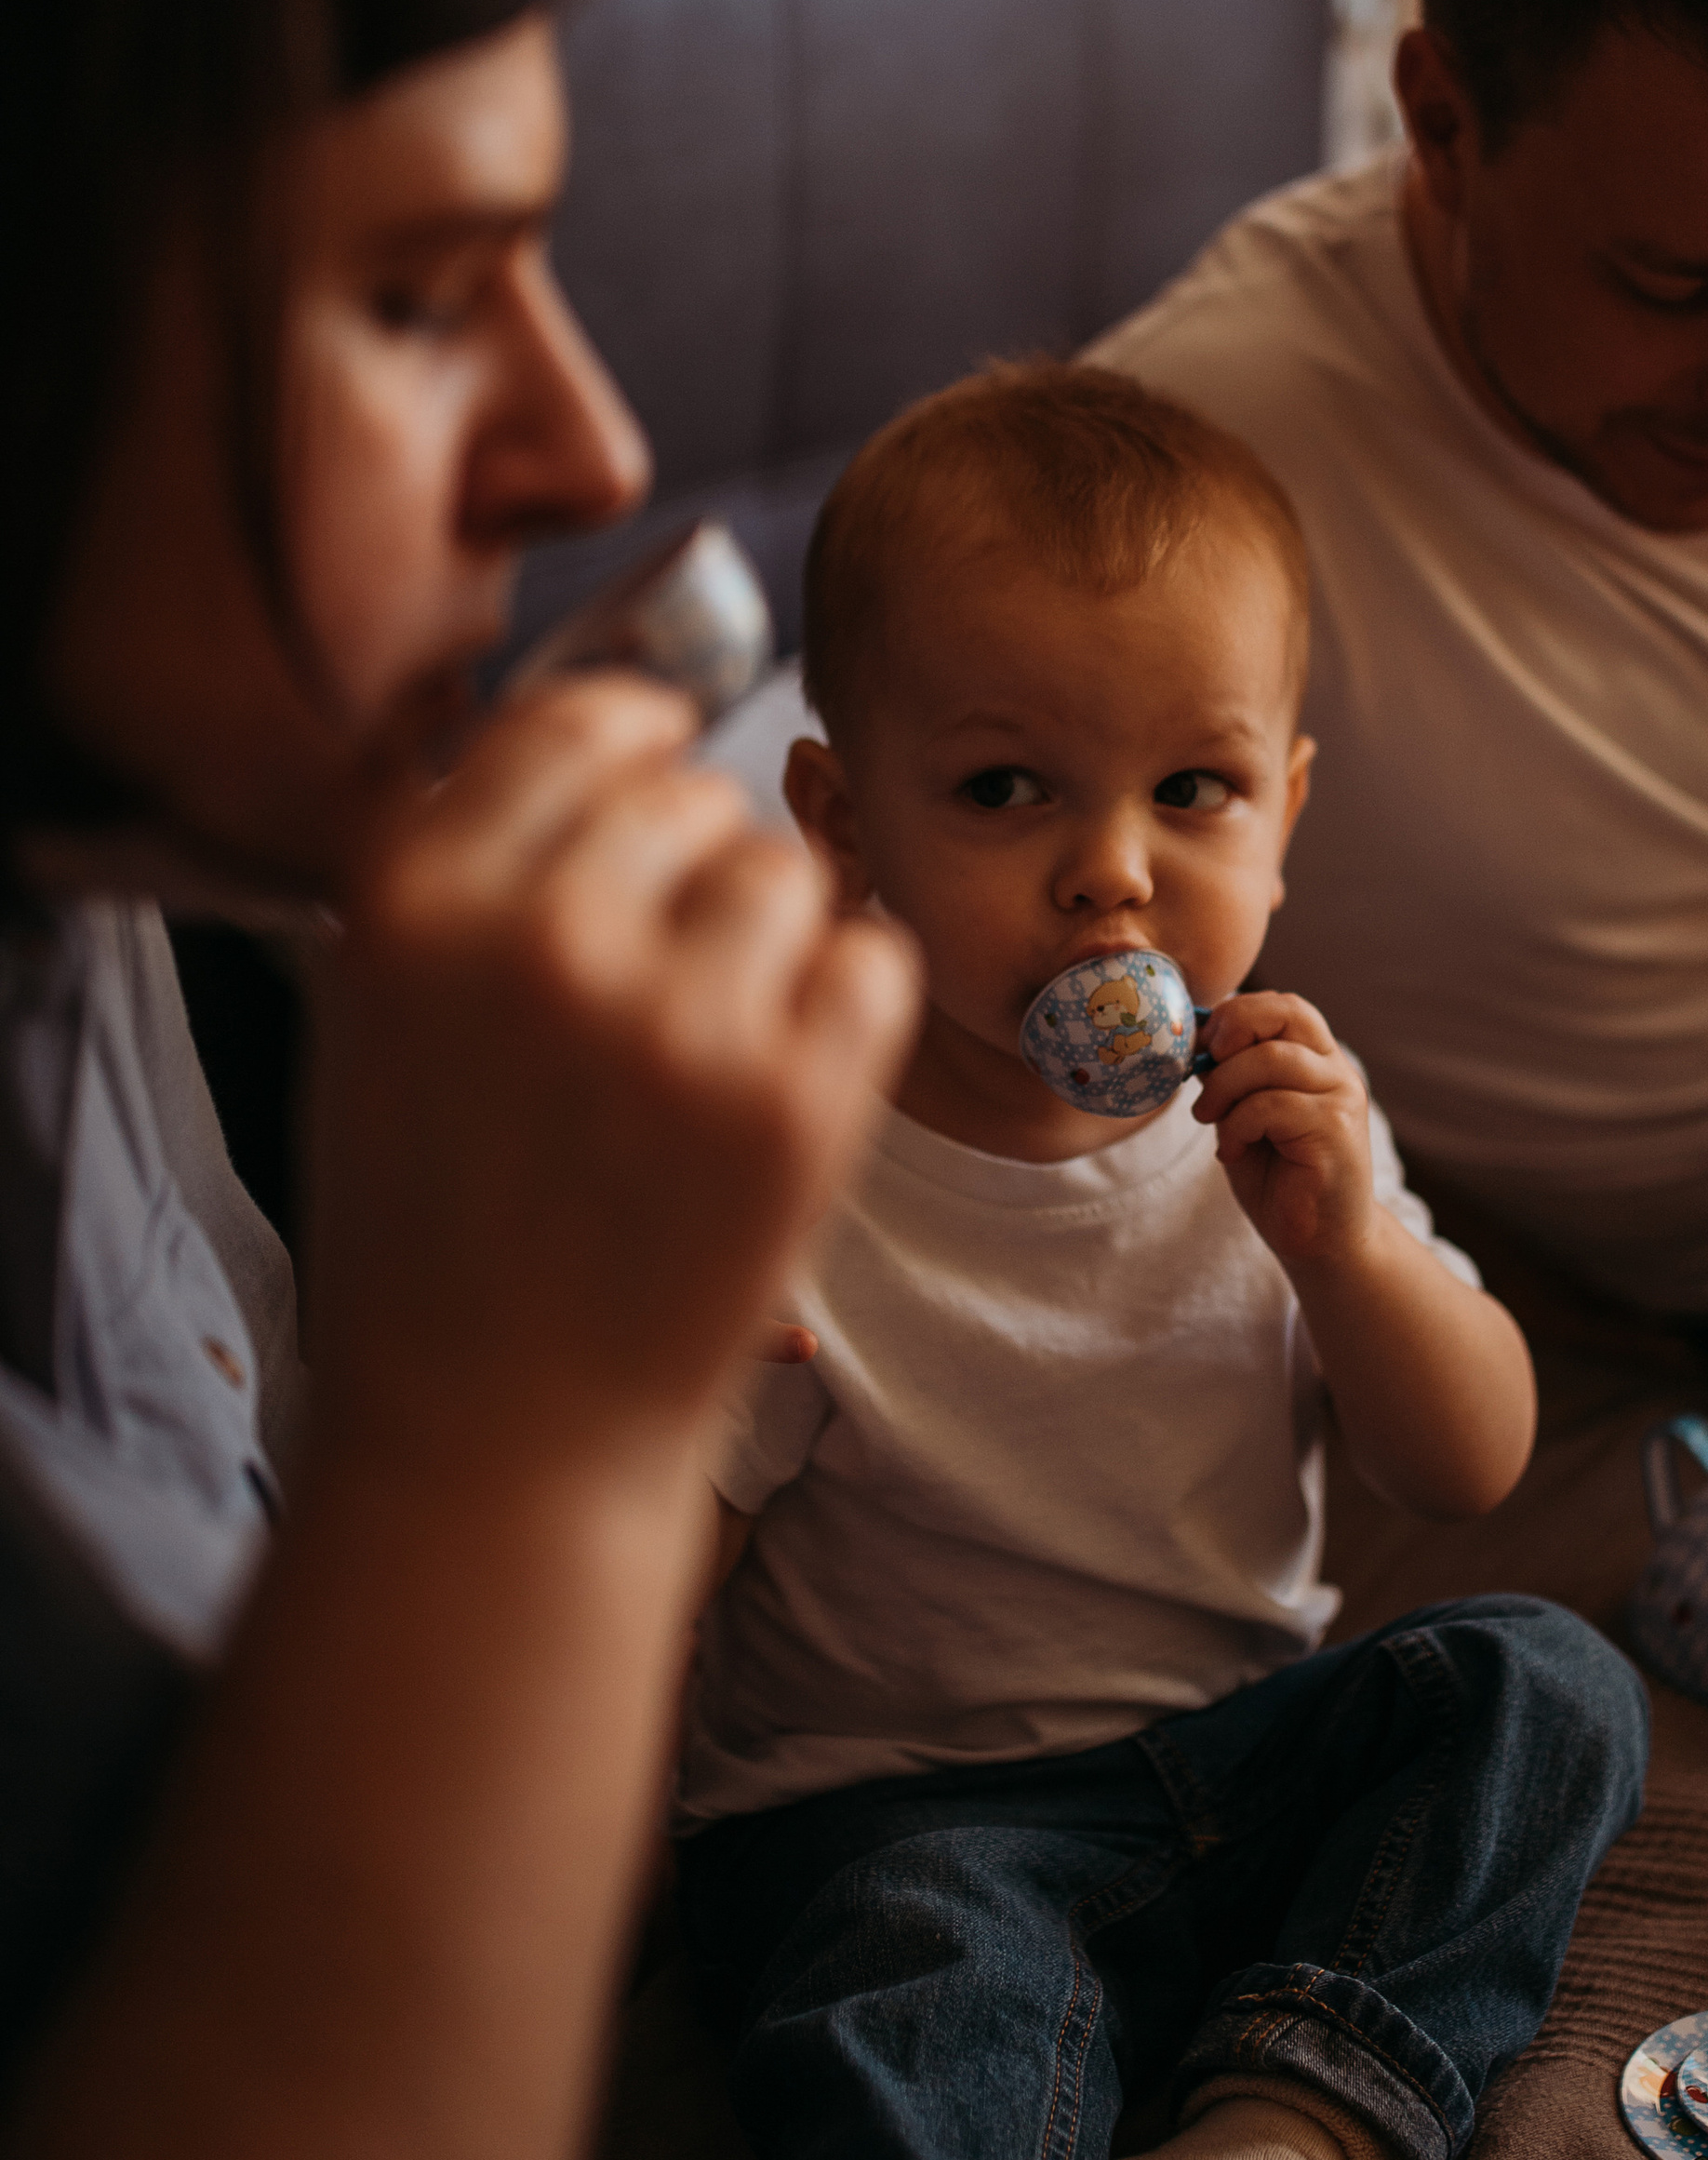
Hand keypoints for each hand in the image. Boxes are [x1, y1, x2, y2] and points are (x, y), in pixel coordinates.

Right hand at [307, 674, 915, 1503]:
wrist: (503, 1436)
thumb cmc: (437, 1231)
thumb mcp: (382, 1020)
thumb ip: (468, 867)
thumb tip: (607, 723)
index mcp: (416, 904)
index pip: (572, 724)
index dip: (633, 734)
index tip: (663, 752)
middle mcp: (545, 938)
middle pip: (691, 795)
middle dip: (691, 868)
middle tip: (660, 985)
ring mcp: (680, 1021)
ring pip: (787, 873)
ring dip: (770, 941)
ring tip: (707, 1053)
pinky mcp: (800, 1102)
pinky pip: (873, 961)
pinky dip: (846, 1012)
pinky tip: (780, 1087)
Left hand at [1192, 989, 1375, 1264]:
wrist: (1321, 1243)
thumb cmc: (1281, 1181)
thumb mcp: (1244, 1118)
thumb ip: (1230, 1080)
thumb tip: (1193, 1041)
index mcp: (1317, 1062)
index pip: (1284, 1007)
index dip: (1236, 1014)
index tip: (1202, 1049)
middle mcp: (1336, 1071)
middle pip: (1287, 1013)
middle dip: (1233, 1029)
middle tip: (1202, 1065)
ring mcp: (1341, 1097)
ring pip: (1273, 1058)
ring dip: (1224, 1086)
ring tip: (1207, 1118)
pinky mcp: (1336, 1129)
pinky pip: (1271, 1105)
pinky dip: (1237, 1125)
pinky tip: (1231, 1152)